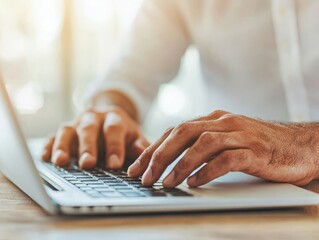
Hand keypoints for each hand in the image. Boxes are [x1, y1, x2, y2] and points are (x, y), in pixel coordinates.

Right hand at [42, 106, 149, 168]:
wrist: (109, 117)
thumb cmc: (124, 133)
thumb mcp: (135, 137)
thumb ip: (140, 146)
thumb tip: (147, 157)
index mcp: (114, 117)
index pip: (114, 129)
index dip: (114, 146)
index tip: (114, 164)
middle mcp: (93, 117)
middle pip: (89, 128)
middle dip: (88, 146)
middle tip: (88, 164)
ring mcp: (76, 122)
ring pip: (67, 130)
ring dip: (63, 146)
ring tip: (61, 162)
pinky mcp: (64, 131)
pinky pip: (53, 136)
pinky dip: (48, 146)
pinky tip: (44, 158)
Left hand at [128, 110, 318, 186]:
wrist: (300, 144)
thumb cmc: (259, 145)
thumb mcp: (227, 139)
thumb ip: (203, 144)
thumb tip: (172, 161)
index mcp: (214, 119)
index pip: (175, 131)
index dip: (153, 148)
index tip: (137, 167)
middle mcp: (224, 122)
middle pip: (183, 134)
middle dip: (159, 156)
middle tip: (144, 176)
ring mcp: (240, 134)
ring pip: (202, 144)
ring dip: (180, 164)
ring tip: (165, 183)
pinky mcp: (256, 150)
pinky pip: (226, 159)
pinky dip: (207, 171)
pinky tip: (194, 183)